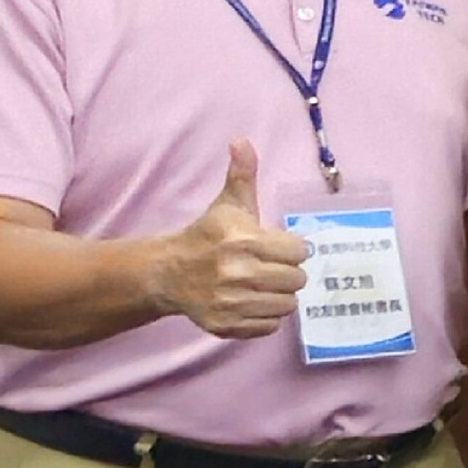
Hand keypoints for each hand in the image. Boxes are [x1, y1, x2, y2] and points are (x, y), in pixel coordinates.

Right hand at [148, 159, 310, 337]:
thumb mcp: (227, 204)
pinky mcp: (225, 325)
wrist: (168, 272)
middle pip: (297, 280)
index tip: (276, 247)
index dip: (291, 248)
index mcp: (244, 241)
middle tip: (267, 267)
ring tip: (260, 285)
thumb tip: (241, 140)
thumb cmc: (207, 236)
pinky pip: (269, 327)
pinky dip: (264, 317)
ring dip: (278, 295)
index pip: (300, 251)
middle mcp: (238, 273)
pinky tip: (249, 302)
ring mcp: (231, 302)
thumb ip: (242, 173)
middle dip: (286, 272)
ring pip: (287, 305)